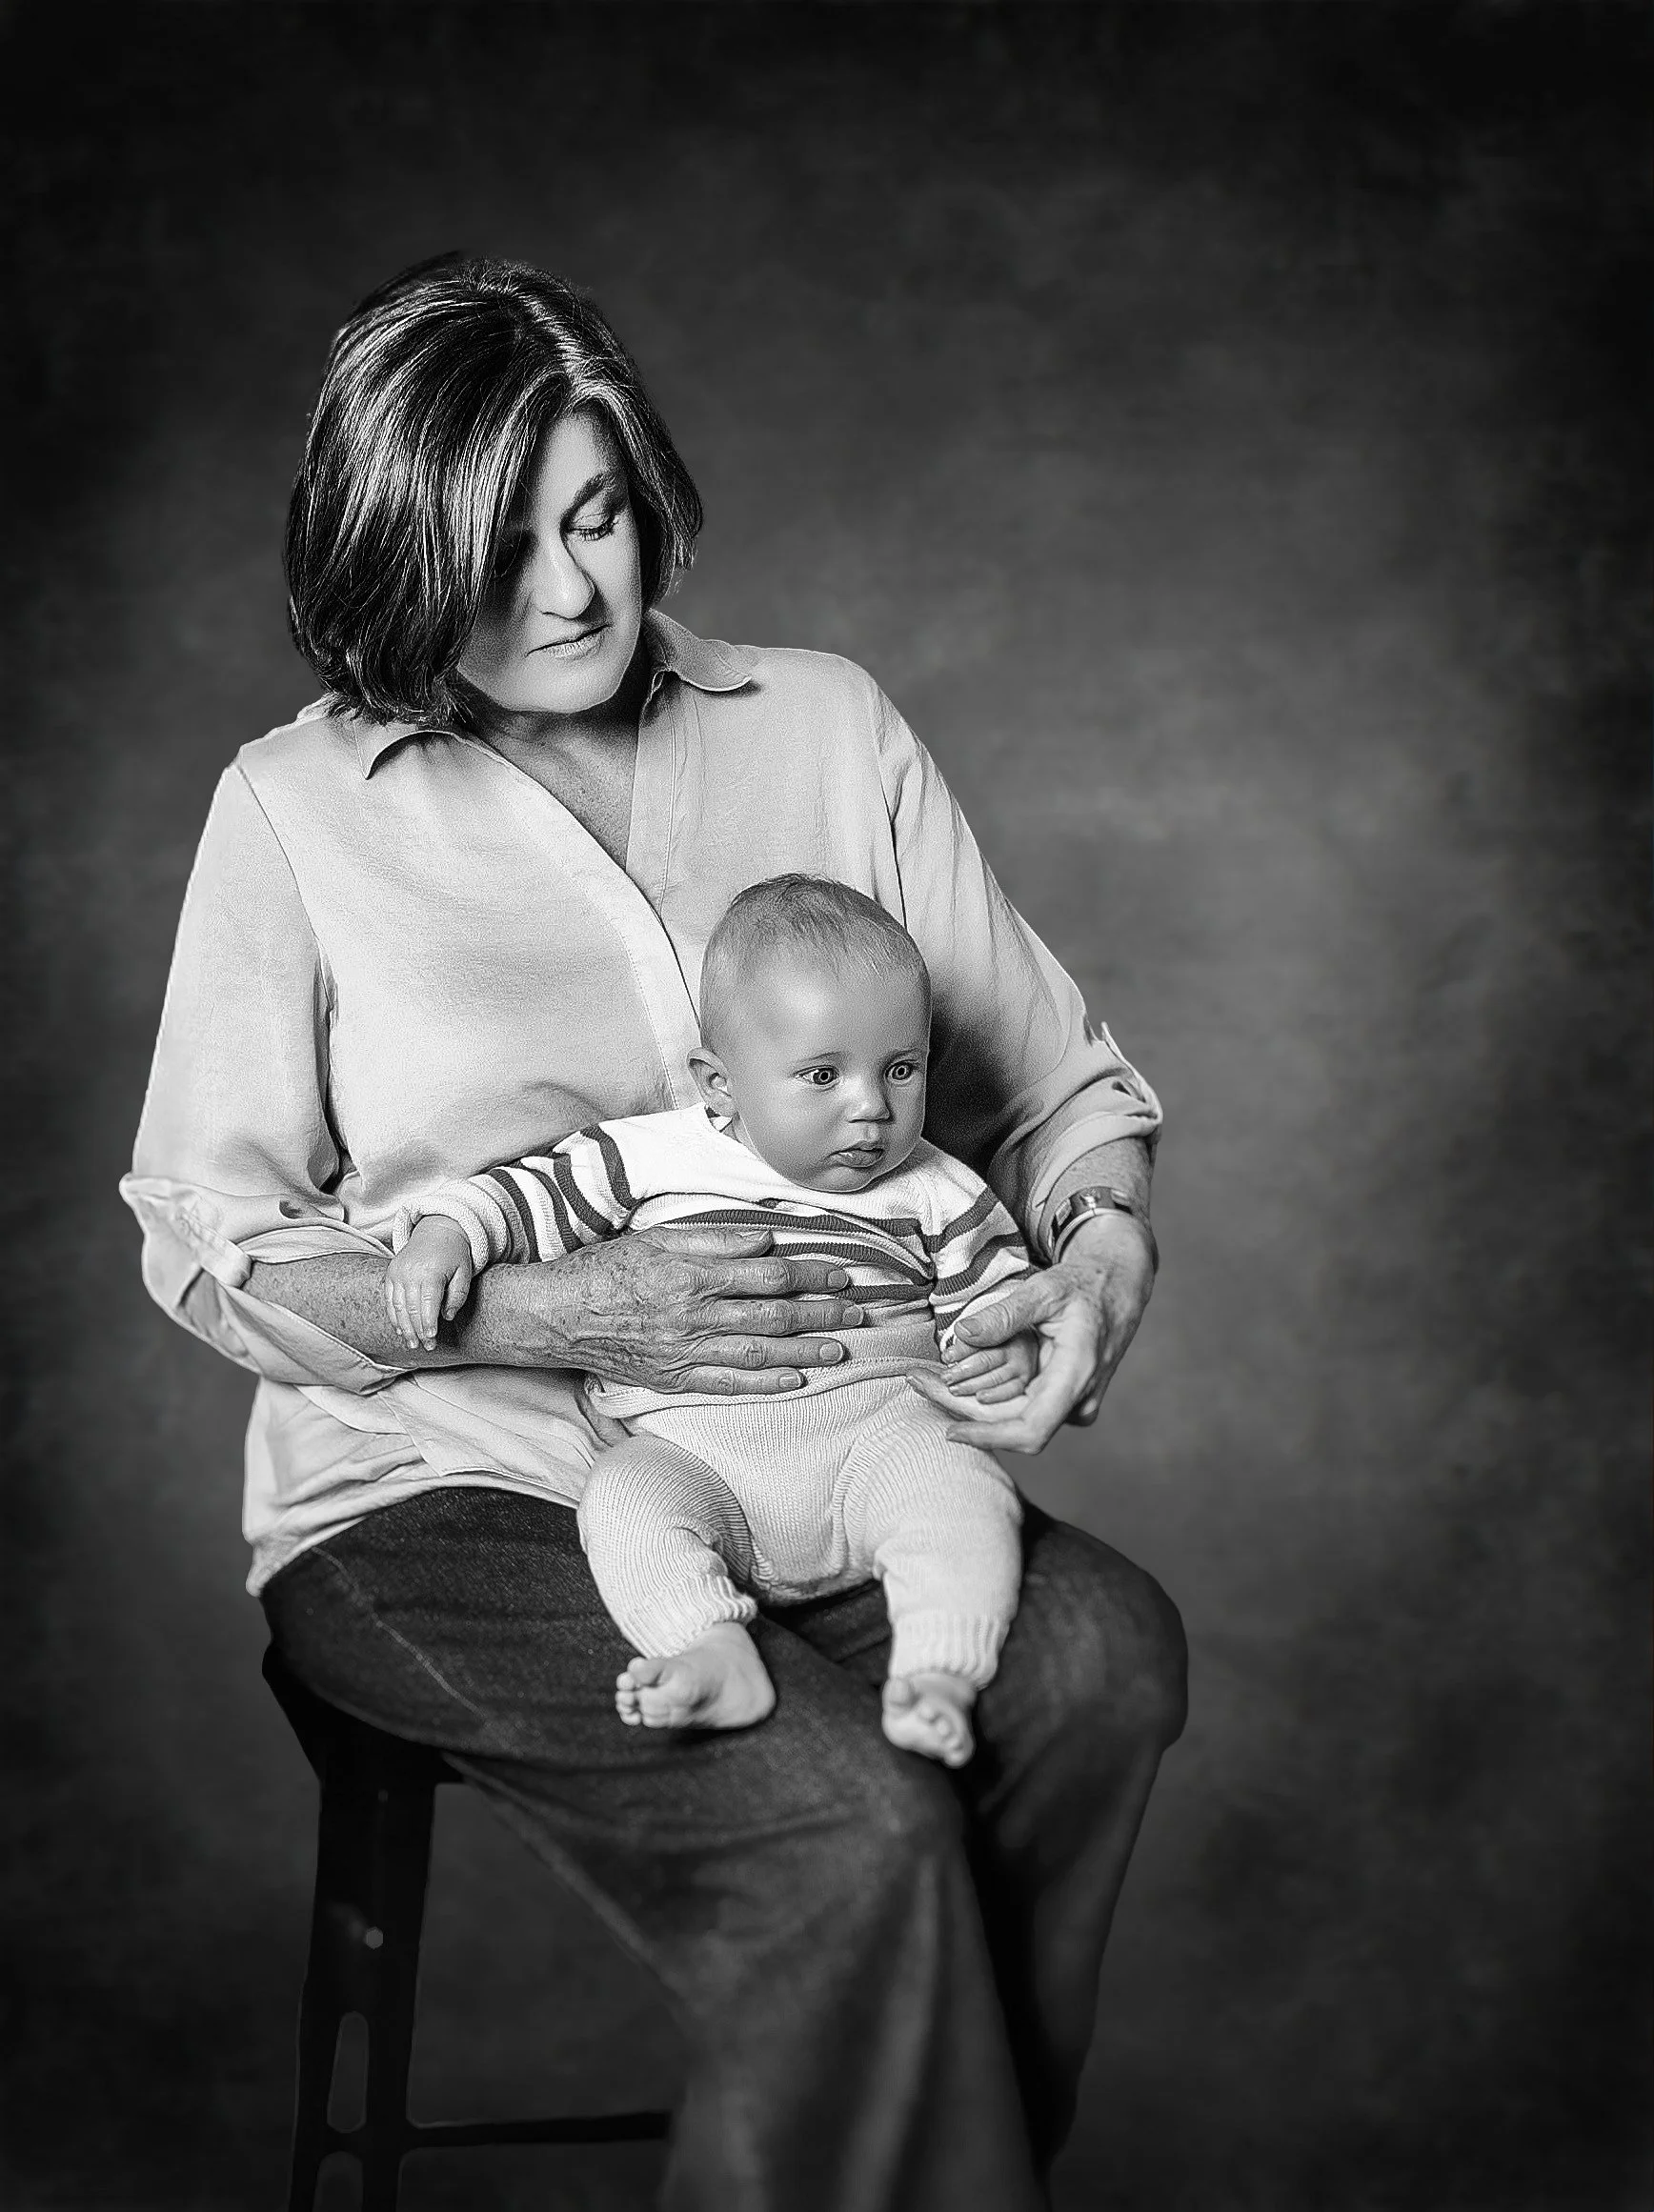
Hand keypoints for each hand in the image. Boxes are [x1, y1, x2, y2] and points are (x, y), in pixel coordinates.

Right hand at [385, 1216, 474, 1351]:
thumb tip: (447, 1317)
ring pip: (397, 1306)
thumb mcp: (464, 1271)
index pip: (428, 1304)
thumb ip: (458, 1295)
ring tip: (411, 1343)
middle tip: (425, 1347)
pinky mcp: (390, 1272)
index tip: (431, 1339)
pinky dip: (393, 1316)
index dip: (428, 1324)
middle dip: (418, 1331)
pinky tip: (400, 1329)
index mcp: (430, 1272)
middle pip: (411, 1309)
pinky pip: (388, 1299)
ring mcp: (397, 1272)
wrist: (437, 1229)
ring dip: (404, 1328)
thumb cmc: (454, 1253)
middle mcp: (410, 1272)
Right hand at [507, 1223, 866, 1395]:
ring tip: (841, 1349)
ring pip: (759, 1354)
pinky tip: (796, 1380)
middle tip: (859, 1313)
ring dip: (805, 1351)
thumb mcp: (659, 1236)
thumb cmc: (608, 1269)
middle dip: (822, 1314)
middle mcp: (694, 1316)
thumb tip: (767, 1239)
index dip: (811, 1274)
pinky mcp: (673, 1378)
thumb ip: (715, 1238)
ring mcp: (684, 1352)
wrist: (558, 1315)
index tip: (841, 1274)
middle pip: (773, 1316)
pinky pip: (728, 1384)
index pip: (769, 1275)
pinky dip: (765, 1384)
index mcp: (693, 1274)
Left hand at [907, 1213, 1154, 1452]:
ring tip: (927, 1378)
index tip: (950, 1431)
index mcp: (1078, 1375)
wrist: (1118, 1287)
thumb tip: (962, 1335)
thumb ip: (1005, 1313)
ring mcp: (1075, 1405)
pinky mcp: (1065, 1402)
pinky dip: (990, 1398)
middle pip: (1012, 1425)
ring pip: (1015, 1418)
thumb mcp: (1045, 1290)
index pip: (1031, 1429)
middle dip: (963, 1411)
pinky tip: (958, 1380)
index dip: (989, 1437)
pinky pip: (1023, 1409)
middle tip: (918, 1381)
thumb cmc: (1084, 1285)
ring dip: (972, 1405)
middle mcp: (1079, 1400)